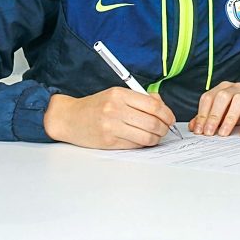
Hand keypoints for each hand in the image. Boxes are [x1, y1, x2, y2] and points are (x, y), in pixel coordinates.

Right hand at [43, 88, 176, 149]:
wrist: (69, 118)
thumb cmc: (96, 106)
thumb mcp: (117, 94)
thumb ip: (140, 98)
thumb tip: (162, 106)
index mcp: (120, 95)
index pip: (153, 105)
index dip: (167, 113)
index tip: (170, 118)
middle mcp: (115, 110)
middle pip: (153, 122)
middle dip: (164, 128)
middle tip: (165, 129)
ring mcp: (111, 127)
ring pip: (146, 137)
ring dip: (156, 138)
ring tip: (156, 135)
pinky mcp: (109, 143)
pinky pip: (135, 145)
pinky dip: (143, 144)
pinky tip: (143, 139)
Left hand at [188, 81, 239, 136]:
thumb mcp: (224, 113)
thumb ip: (209, 117)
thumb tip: (193, 126)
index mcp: (224, 88)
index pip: (209, 97)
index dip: (202, 114)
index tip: (199, 130)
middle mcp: (237, 88)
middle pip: (222, 97)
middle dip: (213, 116)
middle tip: (209, 132)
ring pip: (239, 100)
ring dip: (229, 118)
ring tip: (224, 134)